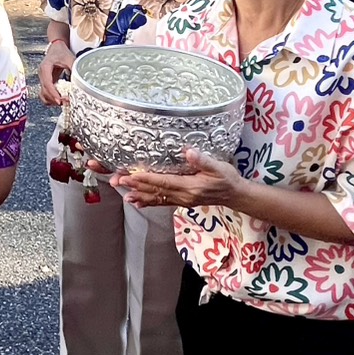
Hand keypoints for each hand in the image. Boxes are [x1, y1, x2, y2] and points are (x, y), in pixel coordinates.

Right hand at [38, 40, 75, 105]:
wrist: (56, 47)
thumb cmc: (61, 52)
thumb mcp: (69, 58)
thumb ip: (74, 68)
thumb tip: (80, 80)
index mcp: (45, 67)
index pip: (47, 83)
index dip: (53, 93)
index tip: (60, 100)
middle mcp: (41, 74)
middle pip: (45, 91)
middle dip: (55, 98)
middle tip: (66, 102)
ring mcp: (42, 79)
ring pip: (43, 94)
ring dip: (52, 100)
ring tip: (64, 102)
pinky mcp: (45, 82)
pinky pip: (45, 93)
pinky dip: (50, 98)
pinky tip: (59, 99)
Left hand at [112, 150, 244, 209]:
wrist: (235, 195)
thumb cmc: (227, 178)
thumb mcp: (218, 167)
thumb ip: (202, 161)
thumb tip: (188, 152)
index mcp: (190, 187)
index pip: (163, 182)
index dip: (145, 179)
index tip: (130, 176)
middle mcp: (184, 196)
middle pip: (156, 191)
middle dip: (136, 186)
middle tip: (118, 182)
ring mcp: (182, 200)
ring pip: (157, 198)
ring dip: (140, 196)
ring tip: (124, 196)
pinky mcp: (182, 201)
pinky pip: (163, 202)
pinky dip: (149, 202)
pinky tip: (138, 202)